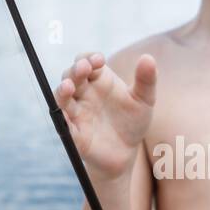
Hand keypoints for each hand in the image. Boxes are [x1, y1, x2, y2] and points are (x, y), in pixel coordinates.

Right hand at [54, 52, 156, 180]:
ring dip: (63, 90)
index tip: (99, 60)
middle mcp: (84, 92)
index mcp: (99, 79)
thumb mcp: (144, 100)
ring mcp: (76, 112)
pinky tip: (64, 114)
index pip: (88, 61)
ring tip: (68, 87)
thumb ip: (146, 80)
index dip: (89, 58)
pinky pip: (63, 124)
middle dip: (75, 70)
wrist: (127, 152)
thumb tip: (148, 57)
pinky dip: (61, 118)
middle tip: (83, 67)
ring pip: (62, 96)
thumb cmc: (132, 121)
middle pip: (72, 75)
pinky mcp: (74, 132)